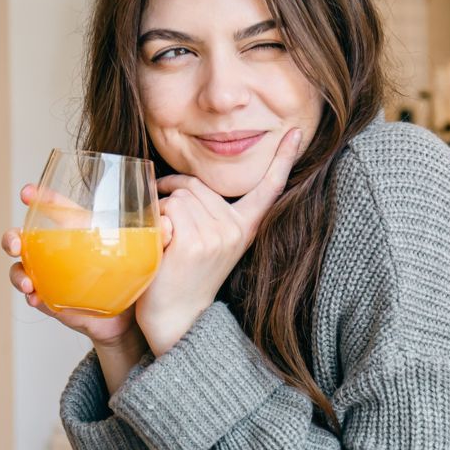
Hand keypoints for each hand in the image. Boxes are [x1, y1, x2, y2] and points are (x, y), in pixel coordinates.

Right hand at [3, 184, 144, 348]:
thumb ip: (155, 238)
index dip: (40, 199)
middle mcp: (58, 254)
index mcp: (78, 233)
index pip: (55, 210)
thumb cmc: (136, 276)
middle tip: (16, 242)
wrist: (135, 315)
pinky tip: (35, 298)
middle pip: (24, 239)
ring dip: (17, 273)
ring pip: (21, 269)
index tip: (27, 192)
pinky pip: (36, 298)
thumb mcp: (146, 253)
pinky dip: (32, 298)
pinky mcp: (55, 302)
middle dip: (11, 237)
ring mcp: (52, 278)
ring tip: (27, 282)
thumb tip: (169, 225)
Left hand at [135, 128, 302, 355]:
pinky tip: (161, 247)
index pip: (269, 188)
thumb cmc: (185, 275)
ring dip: (161, 210)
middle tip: (167, 224)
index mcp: (245, 227)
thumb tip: (180, 182)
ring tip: (165, 240)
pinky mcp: (193, 243)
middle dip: (173, 194)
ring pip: (179, 195)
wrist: (176, 316)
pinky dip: (155, 223)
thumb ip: (208, 212)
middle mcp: (235, 230)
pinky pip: (166, 210)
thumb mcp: (211, 242)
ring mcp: (216, 237)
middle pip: (196, 184)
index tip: (294, 133)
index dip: (283, 159)